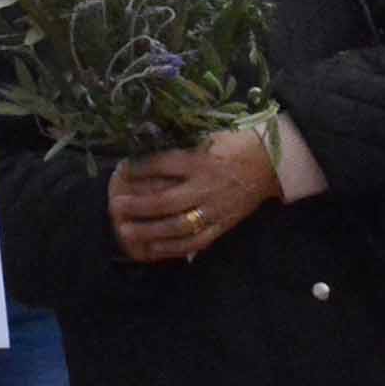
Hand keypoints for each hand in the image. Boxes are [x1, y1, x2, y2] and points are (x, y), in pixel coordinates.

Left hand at [109, 126, 280, 264]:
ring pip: (180, 226)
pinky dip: (174, 247)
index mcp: (200, 160)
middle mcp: (206, 187)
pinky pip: (198, 241)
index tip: (120, 170)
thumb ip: (179, 145)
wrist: (269, 164)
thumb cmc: (231, 146)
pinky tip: (153, 248)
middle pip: (167, 201)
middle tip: (115, 207)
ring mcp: (215, 209)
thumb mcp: (206, 136)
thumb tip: (144, 143)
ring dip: (151, 231)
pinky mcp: (224, 225)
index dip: (139, 168)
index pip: (163, 164)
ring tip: (127, 232)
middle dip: (138, 206)